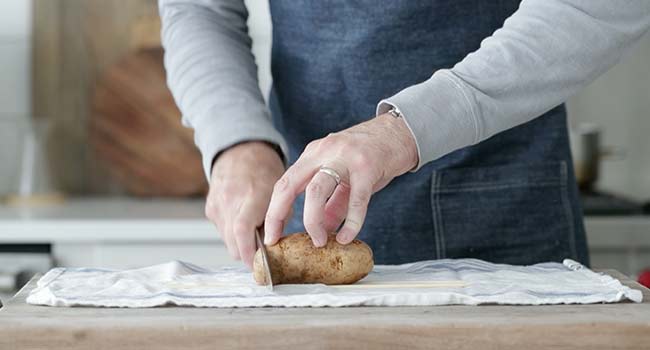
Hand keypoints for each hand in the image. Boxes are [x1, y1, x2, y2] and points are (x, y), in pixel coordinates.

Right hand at [205, 141, 284, 268]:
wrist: (240, 152)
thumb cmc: (265, 171)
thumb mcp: (279, 192)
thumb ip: (277, 219)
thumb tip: (275, 248)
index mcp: (252, 194)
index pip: (243, 230)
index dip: (250, 253)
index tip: (260, 265)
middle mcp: (230, 199)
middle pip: (233, 242)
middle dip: (247, 254)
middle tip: (262, 257)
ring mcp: (217, 203)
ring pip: (227, 239)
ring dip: (240, 243)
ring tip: (255, 232)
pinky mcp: (210, 207)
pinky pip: (222, 230)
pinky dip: (233, 232)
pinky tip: (243, 221)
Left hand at [264, 113, 417, 246]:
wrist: (401, 132)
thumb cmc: (371, 156)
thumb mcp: (344, 177)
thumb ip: (332, 204)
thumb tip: (321, 232)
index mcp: (314, 154)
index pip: (284, 184)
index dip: (273, 211)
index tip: (270, 236)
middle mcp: (324, 152)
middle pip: (290, 185)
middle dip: (277, 215)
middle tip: (277, 240)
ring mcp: (345, 158)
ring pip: (316, 191)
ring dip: (312, 221)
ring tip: (318, 241)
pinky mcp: (368, 167)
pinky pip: (356, 200)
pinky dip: (350, 223)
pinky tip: (346, 238)